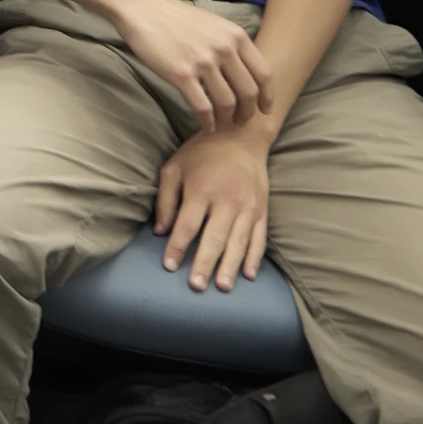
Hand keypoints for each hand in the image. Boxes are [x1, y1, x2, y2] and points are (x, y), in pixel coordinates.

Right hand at [116, 0, 274, 131]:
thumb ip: (231, 45)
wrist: (143, 9)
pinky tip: (205, 125)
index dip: (267, 96)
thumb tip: (244, 71)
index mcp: (236, 36)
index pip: (264, 74)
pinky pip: (203, 107)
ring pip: (227, 102)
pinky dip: (207, 122)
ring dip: (227, 120)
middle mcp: (224, 49)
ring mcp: (203, 62)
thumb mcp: (214, 25)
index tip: (265, 109)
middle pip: (249, 92)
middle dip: (247, 112)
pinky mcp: (181, 74)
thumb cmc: (175, 18)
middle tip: (241, 121)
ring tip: (222, 125)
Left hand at [154, 126, 272, 292]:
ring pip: (238, 242)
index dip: (176, 247)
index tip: (169, 266)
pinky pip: (259, 237)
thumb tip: (160, 230)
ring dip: (230, 267)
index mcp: (201, 190)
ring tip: (223, 287)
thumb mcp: (174, 168)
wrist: (240, 136)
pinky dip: (254, 257)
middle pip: (214, 238)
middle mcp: (226, 201)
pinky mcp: (262, 209)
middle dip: (204, 264)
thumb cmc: (201, 153)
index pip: (187, 225)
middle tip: (196, 287)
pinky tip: (248, 274)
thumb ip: (166, 199)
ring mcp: (247, 207)